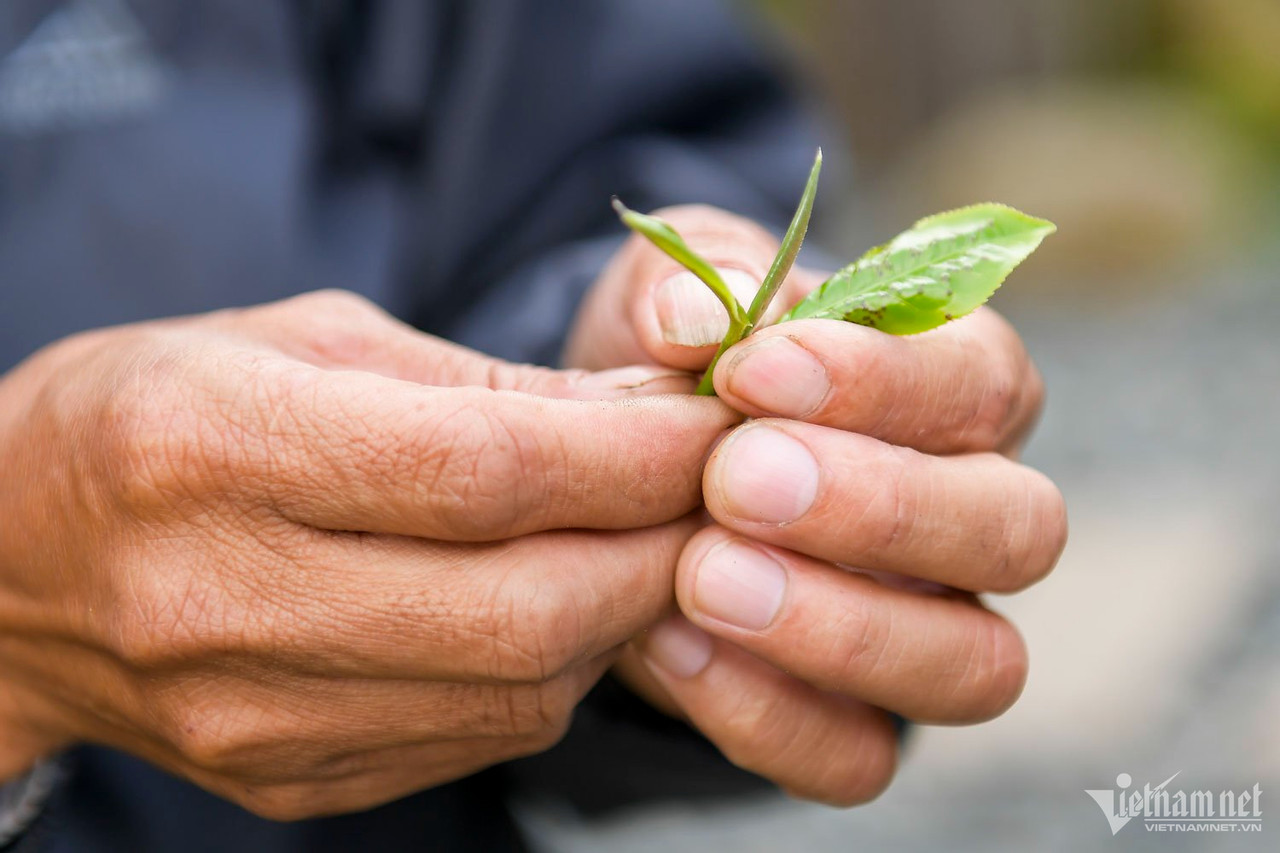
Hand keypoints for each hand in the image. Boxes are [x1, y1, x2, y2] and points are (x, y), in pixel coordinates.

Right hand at [0, 290, 736, 818]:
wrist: (15, 566)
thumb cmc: (165, 414)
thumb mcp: (306, 342)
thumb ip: (482, 386)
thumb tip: (650, 418)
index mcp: (215, 448)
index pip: (481, 471)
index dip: (631, 455)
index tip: (715, 426)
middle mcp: (225, 602)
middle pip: (523, 607)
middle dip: (656, 547)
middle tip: (711, 492)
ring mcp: (254, 718)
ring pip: (521, 692)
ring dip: (620, 614)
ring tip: (641, 541)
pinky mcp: (288, 782)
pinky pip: (479, 740)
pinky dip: (553, 671)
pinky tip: (558, 607)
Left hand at [567, 206, 1067, 804]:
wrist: (630, 482)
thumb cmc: (683, 369)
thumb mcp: (677, 299)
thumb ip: (693, 285)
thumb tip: (695, 313)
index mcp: (956, 390)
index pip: (980, 382)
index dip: (879, 380)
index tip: (751, 369)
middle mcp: (970, 516)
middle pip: (1015, 530)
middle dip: (880, 509)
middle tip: (736, 481)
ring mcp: (928, 632)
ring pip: (974, 666)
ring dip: (843, 629)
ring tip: (701, 577)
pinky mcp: (853, 721)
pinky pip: (859, 758)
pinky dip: (773, 716)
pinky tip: (674, 649)